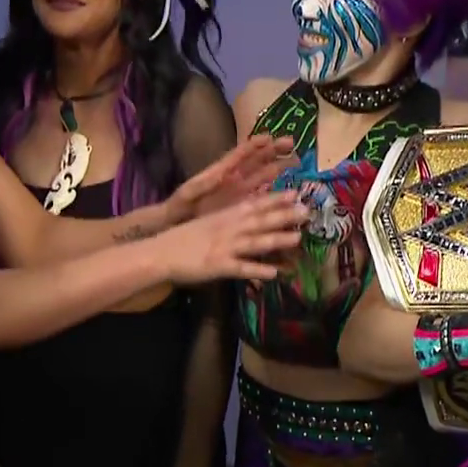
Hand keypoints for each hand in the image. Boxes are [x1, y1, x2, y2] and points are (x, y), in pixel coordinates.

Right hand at [159, 191, 306, 283]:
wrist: (160, 252)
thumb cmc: (183, 237)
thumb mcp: (207, 222)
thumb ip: (228, 220)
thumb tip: (248, 217)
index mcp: (224, 216)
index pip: (254, 205)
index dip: (276, 200)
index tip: (296, 194)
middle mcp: (228, 229)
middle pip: (260, 221)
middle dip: (284, 216)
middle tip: (307, 211)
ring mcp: (224, 248)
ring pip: (255, 242)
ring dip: (277, 240)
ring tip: (297, 238)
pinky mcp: (218, 266)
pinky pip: (241, 269)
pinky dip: (258, 270)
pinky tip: (274, 273)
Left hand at [163, 135, 298, 224]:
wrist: (176, 224)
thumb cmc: (181, 205)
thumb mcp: (190, 192)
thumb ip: (204, 182)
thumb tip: (221, 173)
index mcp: (220, 172)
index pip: (241, 153)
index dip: (255, 144)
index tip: (271, 136)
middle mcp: (233, 179)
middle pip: (257, 161)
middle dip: (274, 151)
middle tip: (293, 143)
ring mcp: (240, 192)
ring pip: (263, 176)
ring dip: (278, 168)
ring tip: (295, 161)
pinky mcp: (242, 207)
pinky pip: (261, 196)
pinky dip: (274, 192)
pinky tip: (288, 191)